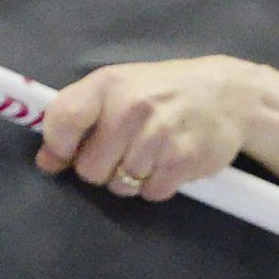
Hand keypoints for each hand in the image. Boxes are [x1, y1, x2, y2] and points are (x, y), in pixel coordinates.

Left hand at [36, 56, 269, 200]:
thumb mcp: (121, 87)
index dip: (57, 147)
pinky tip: (169, 163)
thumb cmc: (166, 91)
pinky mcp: (182, 161)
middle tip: (123, 151)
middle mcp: (131, 108)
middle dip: (102, 168)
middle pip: (90, 169)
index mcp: (109, 85)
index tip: (65, 154)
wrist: (231, 95)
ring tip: (151, 153)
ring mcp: (158, 136)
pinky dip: (157, 185)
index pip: (63, 120)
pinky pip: (150, 193)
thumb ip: (80, 117)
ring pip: (120, 186)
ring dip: (131, 178)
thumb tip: (46, 162)